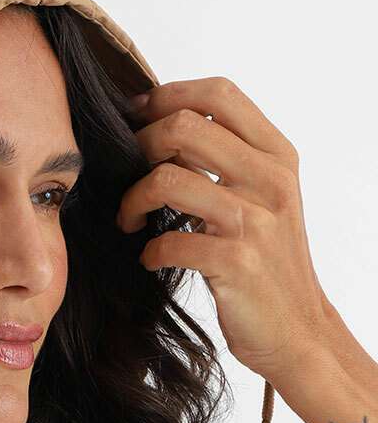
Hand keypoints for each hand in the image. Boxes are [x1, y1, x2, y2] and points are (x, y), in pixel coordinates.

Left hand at [116, 76, 330, 383]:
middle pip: (183, 127)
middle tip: (125, 176)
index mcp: (276, 155)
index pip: (219, 93)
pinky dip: (148, 251)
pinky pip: (169, 242)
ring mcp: (255, 221)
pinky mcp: (236, 262)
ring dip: (132, 200)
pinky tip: (151, 259)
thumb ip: (228, 162)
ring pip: (167, 179)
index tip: (136, 119)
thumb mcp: (262, 199)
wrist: (296, 329)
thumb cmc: (268, 264)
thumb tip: (164, 130)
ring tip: (129, 220)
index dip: (167, 96)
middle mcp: (269, 180)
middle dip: (139, 147)